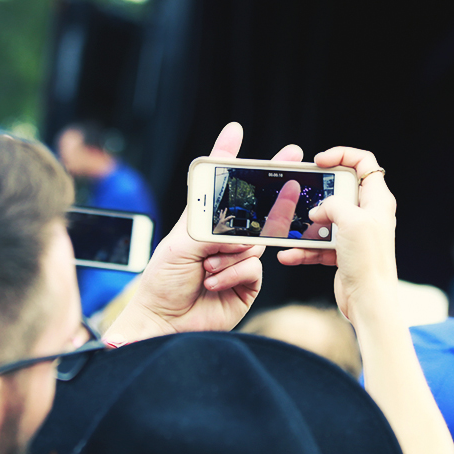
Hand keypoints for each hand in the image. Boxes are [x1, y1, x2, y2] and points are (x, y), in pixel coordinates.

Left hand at [104, 122, 302, 341]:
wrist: (164, 321)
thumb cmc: (163, 281)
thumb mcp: (181, 243)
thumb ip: (210, 226)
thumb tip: (237, 224)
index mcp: (202, 224)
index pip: (219, 188)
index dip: (228, 160)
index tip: (234, 132)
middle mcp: (223, 240)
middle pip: (252, 210)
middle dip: (271, 187)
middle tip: (291, 157)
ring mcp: (237, 262)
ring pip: (253, 243)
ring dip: (228, 254)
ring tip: (206, 267)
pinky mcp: (247, 284)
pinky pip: (253, 268)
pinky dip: (233, 272)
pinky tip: (213, 281)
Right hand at [277, 147, 395, 318]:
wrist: (369, 301)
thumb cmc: (369, 261)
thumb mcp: (350, 221)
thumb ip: (332, 205)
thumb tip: (318, 211)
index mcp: (377, 200)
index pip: (364, 163)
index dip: (342, 155)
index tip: (320, 161)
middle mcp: (367, 215)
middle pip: (339, 192)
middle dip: (317, 196)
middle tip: (302, 197)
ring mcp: (354, 235)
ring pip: (324, 221)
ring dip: (305, 228)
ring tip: (289, 234)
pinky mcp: (342, 254)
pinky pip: (317, 246)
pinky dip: (303, 250)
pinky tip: (288, 255)